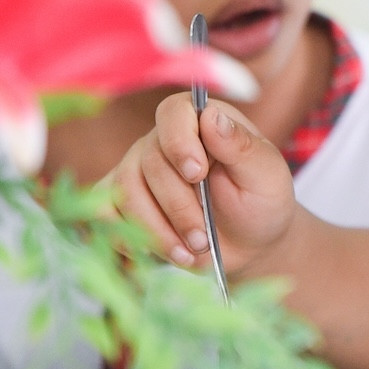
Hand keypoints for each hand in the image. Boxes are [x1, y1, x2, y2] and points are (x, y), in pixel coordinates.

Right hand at [109, 93, 298, 275]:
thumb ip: (242, 146)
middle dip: (176, 208)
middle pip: (149, 163)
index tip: (198, 175)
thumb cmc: (262, 202)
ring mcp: (136, 171)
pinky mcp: (120, 203)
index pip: (174, 113)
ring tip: (187, 254)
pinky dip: (124, 239)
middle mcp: (162, 140)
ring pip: (123, 192)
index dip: (180, 142)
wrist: (248, 245)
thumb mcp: (266, 175)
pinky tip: (151, 255)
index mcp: (202, 121)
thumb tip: (210, 116)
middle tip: (202, 239)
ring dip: (153, 230)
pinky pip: (102, 214)